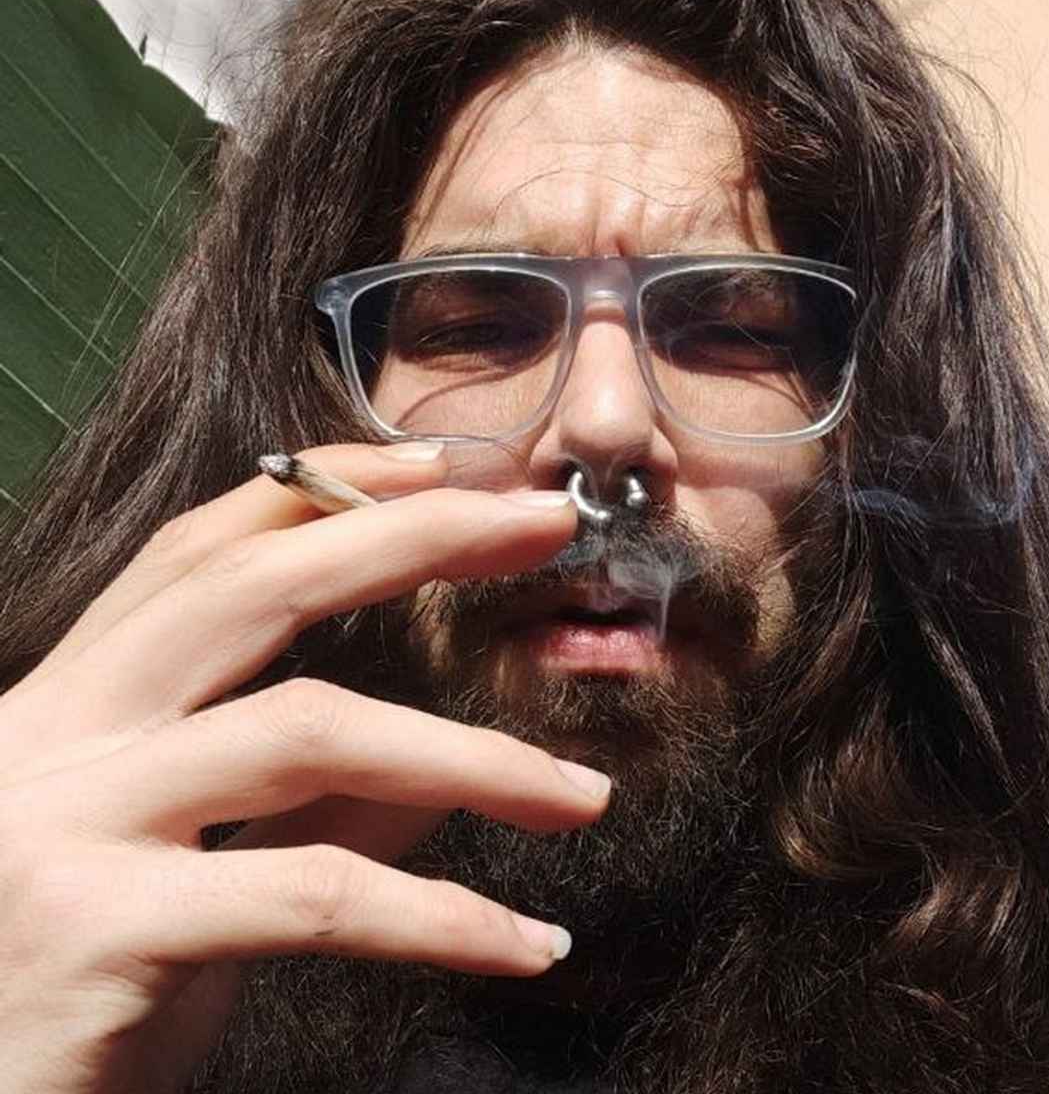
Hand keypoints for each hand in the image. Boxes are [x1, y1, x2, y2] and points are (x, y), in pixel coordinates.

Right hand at [0, 443, 605, 1093]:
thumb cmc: (73, 993)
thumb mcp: (188, 872)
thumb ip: (313, 808)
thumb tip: (449, 761)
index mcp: (75, 702)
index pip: (204, 550)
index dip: (325, 488)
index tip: (443, 468)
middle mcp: (55, 734)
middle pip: (255, 587)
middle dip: (412, 538)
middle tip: (543, 526)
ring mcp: (65, 822)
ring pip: (310, 732)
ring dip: (474, 761)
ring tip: (582, 796)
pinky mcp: (94, 929)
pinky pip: (316, 891)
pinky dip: (442, 917)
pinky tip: (528, 942)